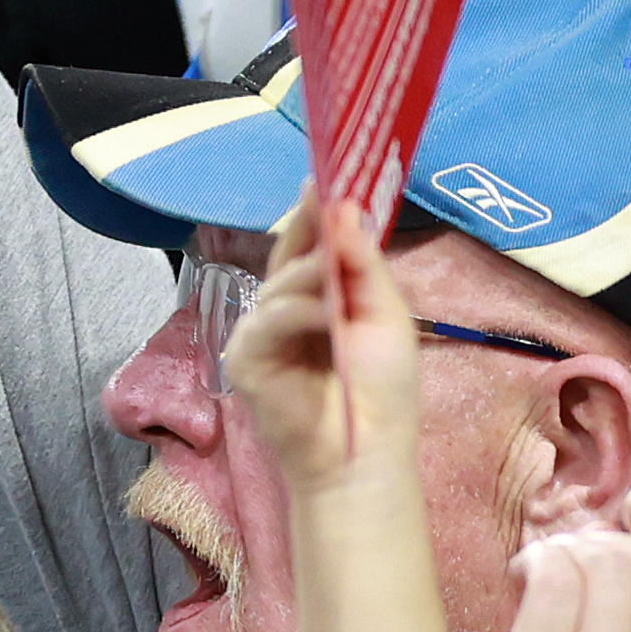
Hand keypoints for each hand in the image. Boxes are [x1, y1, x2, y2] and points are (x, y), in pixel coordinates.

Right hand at [229, 194, 424, 501]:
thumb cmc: (380, 392)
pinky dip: (299, 314)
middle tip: (320, 198)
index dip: (314, 213)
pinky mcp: (245, 359)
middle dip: (305, 228)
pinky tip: (325, 316)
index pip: (308, 246)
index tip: (322, 177)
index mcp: (316, 298)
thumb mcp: (385, 318)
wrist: (365, 454)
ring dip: (310, 277)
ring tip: (335, 280)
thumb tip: (345, 207)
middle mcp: (283, 310)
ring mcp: (260, 334)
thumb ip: (364, 265)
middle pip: (286, 255)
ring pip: (278, 285)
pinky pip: (269, 322)